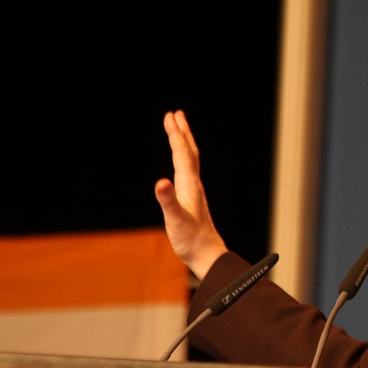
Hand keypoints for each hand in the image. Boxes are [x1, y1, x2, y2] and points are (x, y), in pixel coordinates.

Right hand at [154, 110, 227, 279]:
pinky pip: (187, 172)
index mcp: (190, 185)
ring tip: (178, 130)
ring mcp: (194, 192)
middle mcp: (194, 185)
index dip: (176, 134)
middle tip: (175, 113)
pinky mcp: (192, 199)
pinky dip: (182, 160)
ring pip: (190, 161)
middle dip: (182, 132)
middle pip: (189, 152)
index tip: (170, 116)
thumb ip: (167, 201)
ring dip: (183, 143)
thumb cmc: (191, 239)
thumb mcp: (175, 220)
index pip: (182, 154)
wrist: (207, 254)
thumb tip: (160, 182)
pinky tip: (179, 164)